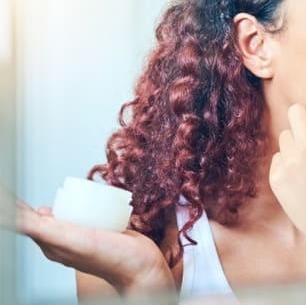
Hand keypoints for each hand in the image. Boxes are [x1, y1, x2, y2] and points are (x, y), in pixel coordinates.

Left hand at [1, 183, 173, 295]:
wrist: (143, 267)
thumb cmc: (111, 259)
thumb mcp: (73, 241)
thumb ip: (45, 229)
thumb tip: (16, 217)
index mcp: (52, 243)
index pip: (28, 220)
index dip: (18, 206)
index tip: (10, 192)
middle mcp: (66, 240)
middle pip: (47, 214)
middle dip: (40, 201)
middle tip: (37, 188)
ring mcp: (84, 235)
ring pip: (70, 211)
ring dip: (66, 199)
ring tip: (68, 187)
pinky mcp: (102, 230)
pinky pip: (91, 213)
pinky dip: (89, 202)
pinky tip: (96, 196)